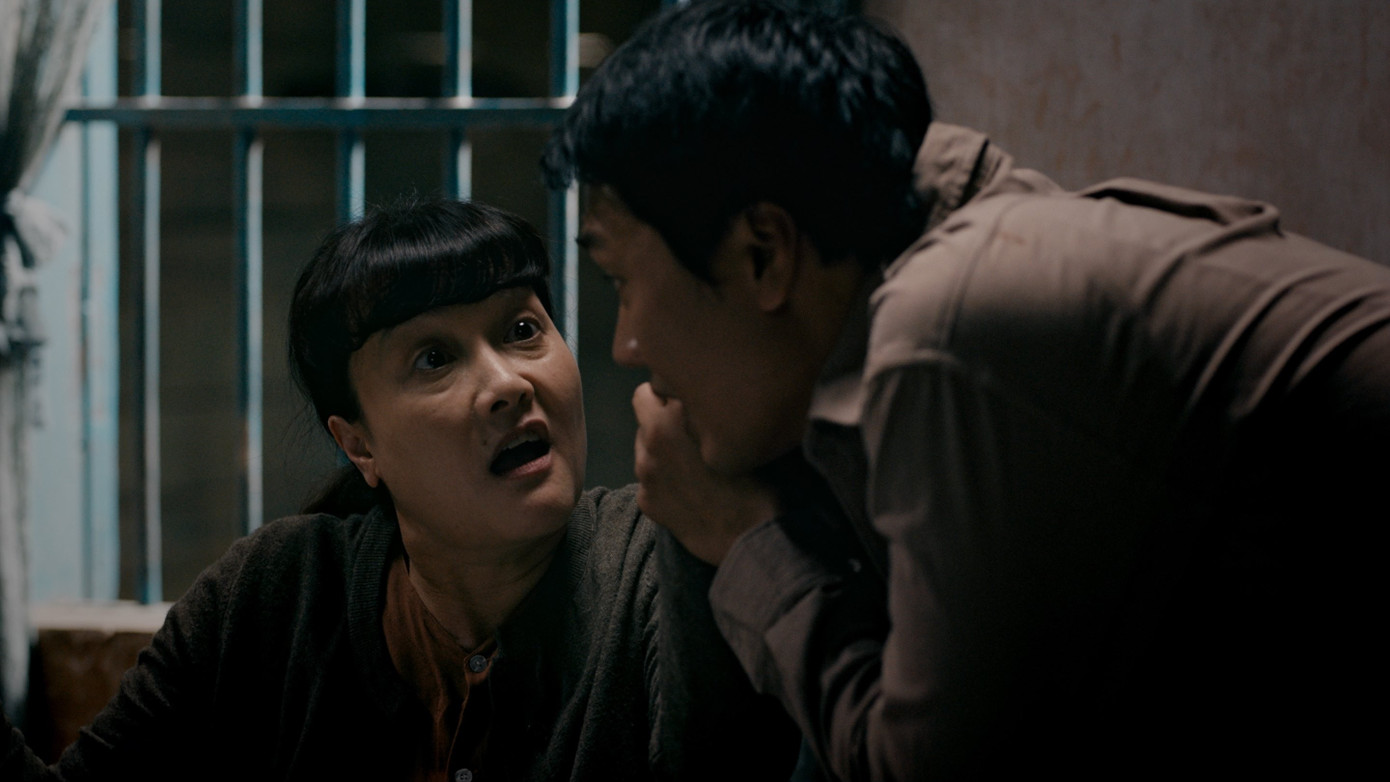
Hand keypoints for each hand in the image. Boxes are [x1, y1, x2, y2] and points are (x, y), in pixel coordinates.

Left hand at [632, 382, 778, 564]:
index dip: (675, 391)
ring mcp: (644, 474)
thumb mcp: (734, 427)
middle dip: (662, 413)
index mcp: (670, 418)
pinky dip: (664, 476)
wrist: (750, 536)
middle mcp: (650, 442)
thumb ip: (706, 408)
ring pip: (644, 443)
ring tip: (693, 459)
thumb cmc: (758, 476)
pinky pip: (649, 475)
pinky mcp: (645, 501)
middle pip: (643, 410)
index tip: (692, 401)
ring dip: (662, 444)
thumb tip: (699, 396)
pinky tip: (689, 487)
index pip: (652, 385)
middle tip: (691, 426)